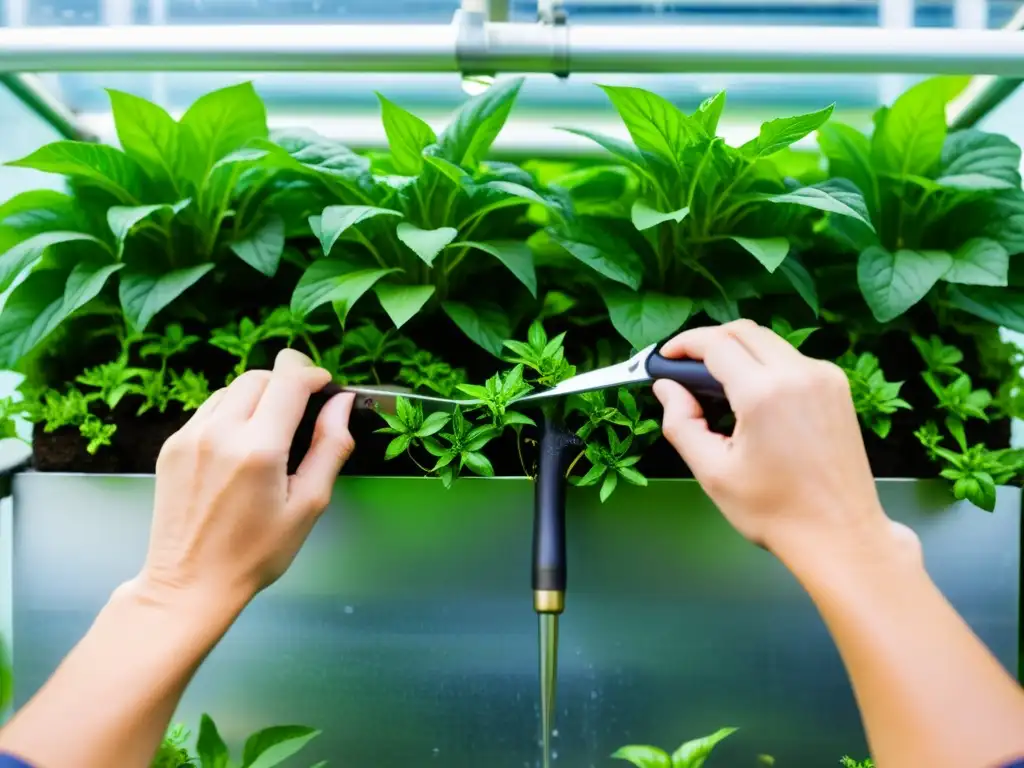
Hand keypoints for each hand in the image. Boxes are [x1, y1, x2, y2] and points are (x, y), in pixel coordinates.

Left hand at [137, 349, 354, 611]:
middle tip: (304, 409)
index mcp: (259, 449)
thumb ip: (330, 447)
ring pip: (232, 388)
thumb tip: (342, 404)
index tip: (326, 387)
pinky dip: (232, 412)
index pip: (290, 380)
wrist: (190, 583)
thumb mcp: (309, 504)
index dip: (314, 374)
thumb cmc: (256, 553)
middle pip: (260, 376)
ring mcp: (190, 437)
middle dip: (287, 383)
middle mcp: (220, 433)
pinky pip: (209, 409)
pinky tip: (242, 444)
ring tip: (273, 429)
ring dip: (258, 395)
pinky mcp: (172, 445)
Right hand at [653, 320, 907, 562]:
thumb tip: (667, 389)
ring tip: (715, 386)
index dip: (684, 344)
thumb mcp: (712, 471)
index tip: (666, 357)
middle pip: (743, 331)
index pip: (716, 344)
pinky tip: (751, 397)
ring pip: (769, 342)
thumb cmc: (777, 512)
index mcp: (765, 393)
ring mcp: (824, 379)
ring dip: (737, 351)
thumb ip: (681, 422)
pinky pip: (791, 360)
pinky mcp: (837, 388)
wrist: (839, 535)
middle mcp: (799, 375)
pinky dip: (765, 365)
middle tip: (685, 368)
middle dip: (709, 342)